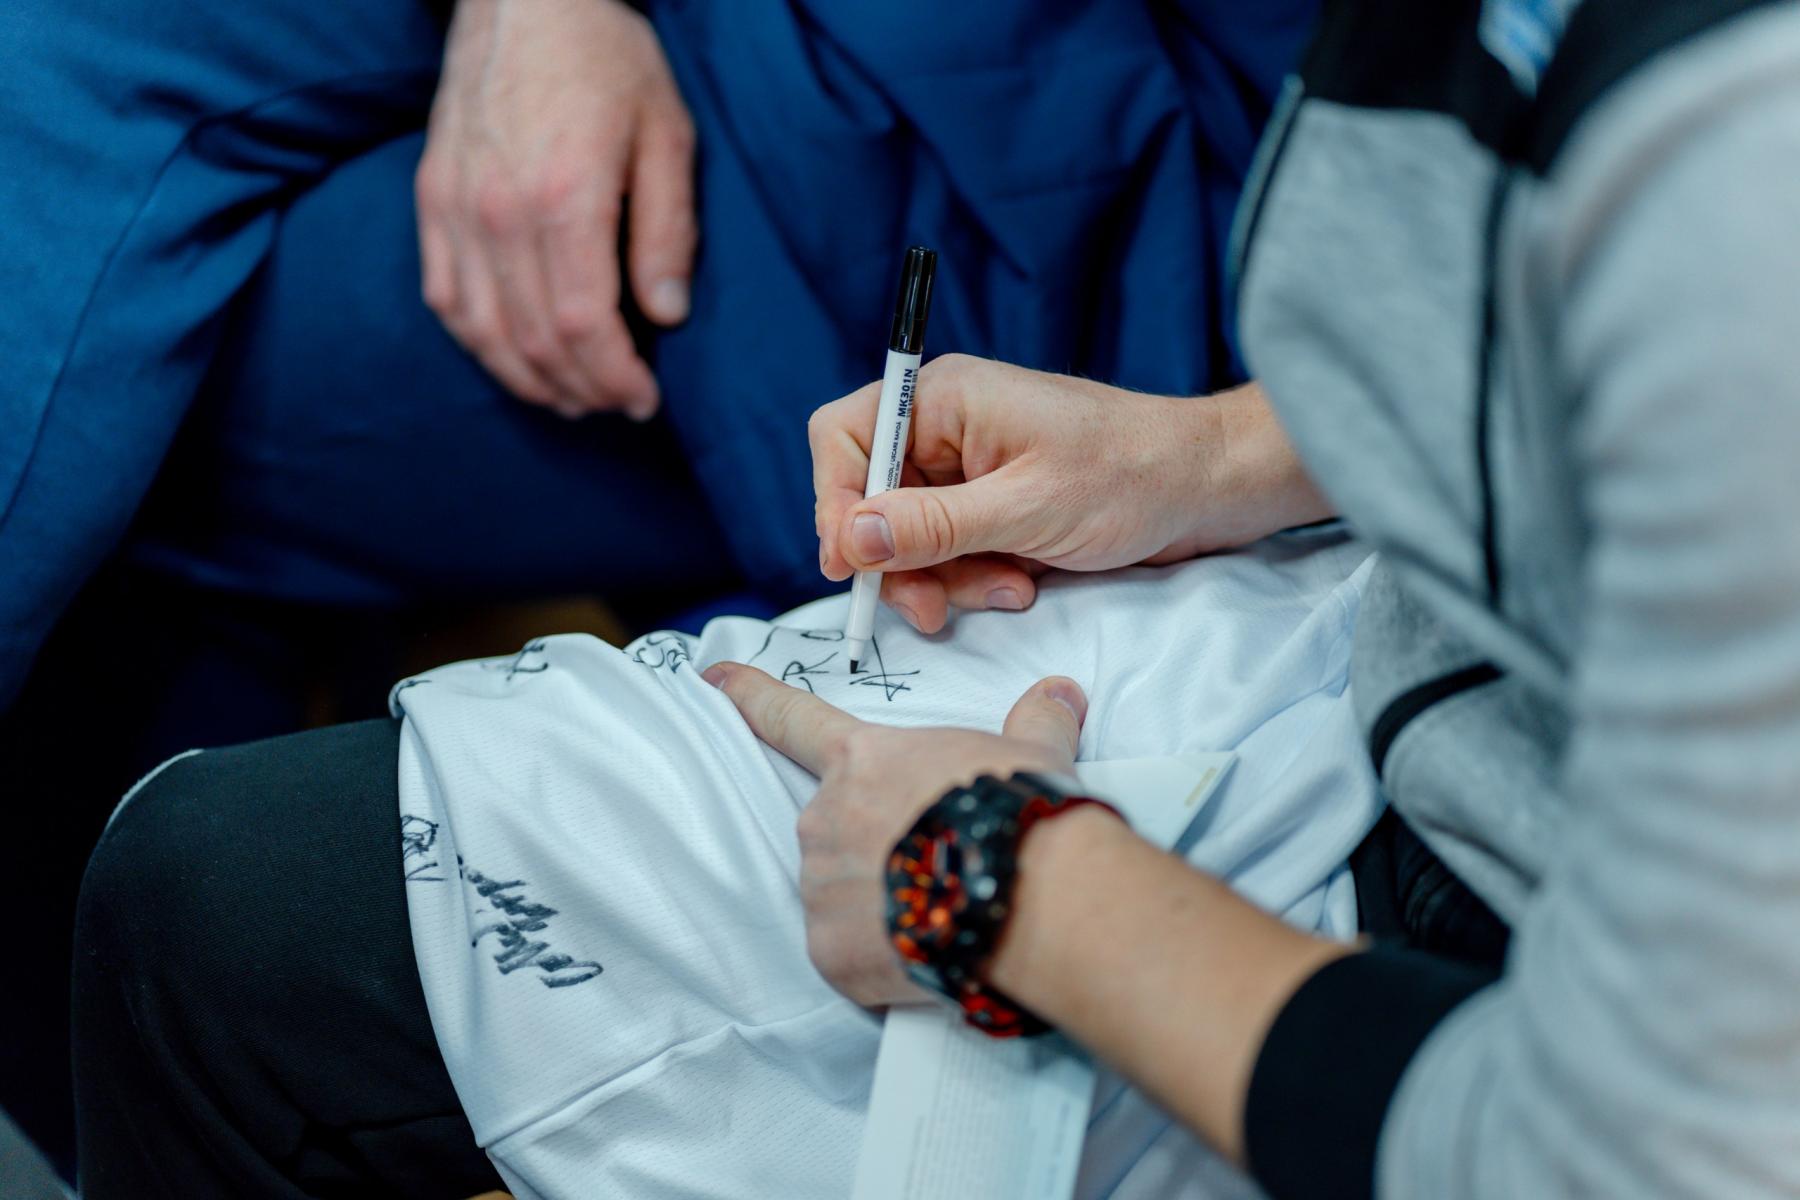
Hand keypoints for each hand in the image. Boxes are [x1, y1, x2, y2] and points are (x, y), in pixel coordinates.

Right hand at [417, 0, 695, 418]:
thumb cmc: (606, 58)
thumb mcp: (667, 133)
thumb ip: (667, 230)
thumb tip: (666, 315)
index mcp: (565, 196)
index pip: (584, 325)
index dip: (615, 378)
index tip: (644, 400)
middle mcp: (499, 211)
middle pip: (535, 340)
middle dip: (582, 390)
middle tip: (618, 405)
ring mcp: (456, 207)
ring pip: (483, 332)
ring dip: (529, 381)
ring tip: (572, 399)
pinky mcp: (431, 200)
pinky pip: (444, 298)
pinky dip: (479, 343)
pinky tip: (514, 359)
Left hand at [704, 661, 1088, 1008]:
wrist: (1029, 895)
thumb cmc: (1022, 813)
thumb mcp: (1032, 754)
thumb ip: (1035, 721)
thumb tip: (1059, 692)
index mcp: (864, 760)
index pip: (793, 720)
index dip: (752, 698)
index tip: (713, 681)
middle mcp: (826, 817)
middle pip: (836, 828)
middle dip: (876, 846)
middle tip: (939, 862)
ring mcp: (821, 888)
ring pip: (839, 895)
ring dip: (878, 903)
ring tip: (943, 908)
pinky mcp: (830, 953)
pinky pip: (847, 955)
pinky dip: (879, 958)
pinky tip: (927, 952)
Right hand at [810, 356, 1331, 630]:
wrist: (1208, 489)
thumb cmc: (1132, 476)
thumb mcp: (1026, 509)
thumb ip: (934, 526)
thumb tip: (852, 537)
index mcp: (946, 399)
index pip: (845, 437)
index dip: (836, 502)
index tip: (853, 565)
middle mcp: (948, 428)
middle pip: (873, 499)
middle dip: (902, 560)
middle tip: (930, 608)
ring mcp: (970, 468)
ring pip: (911, 537)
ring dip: (948, 577)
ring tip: (1009, 589)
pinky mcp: (994, 504)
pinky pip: (951, 550)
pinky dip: (975, 577)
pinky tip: (1022, 583)